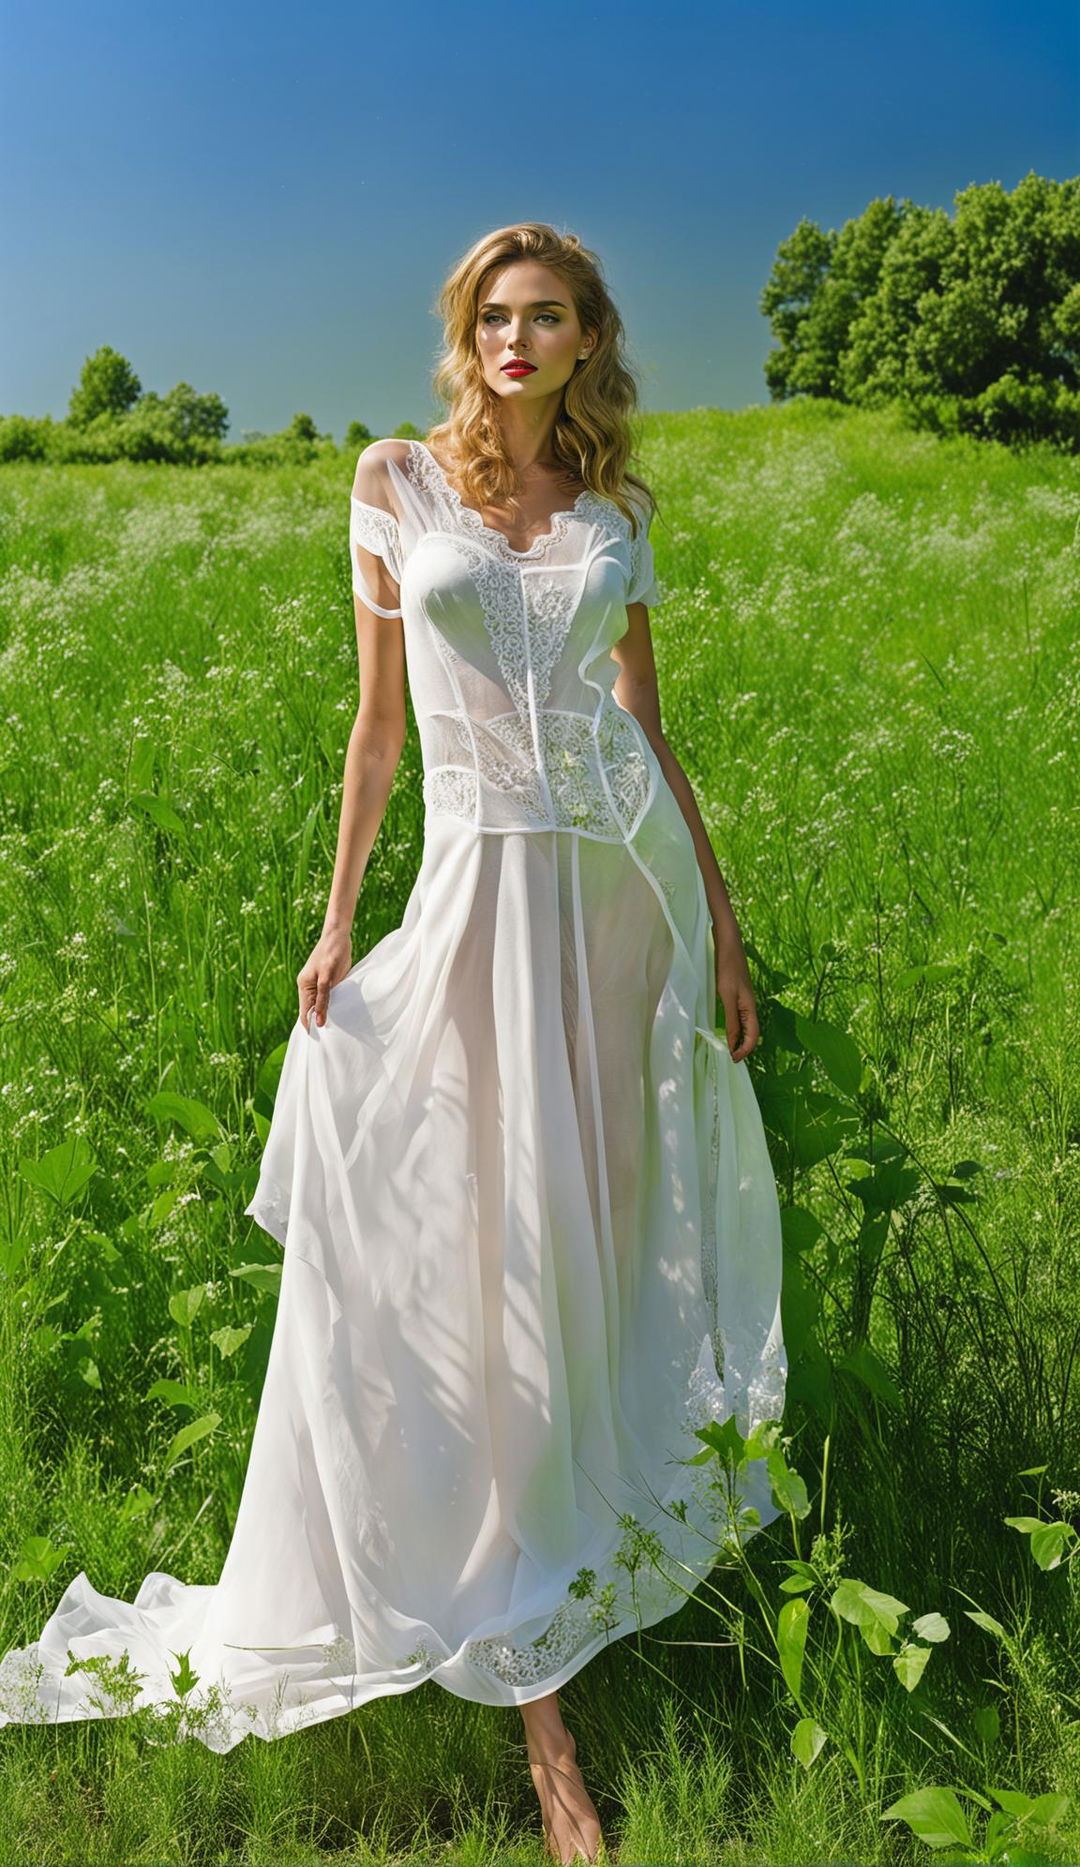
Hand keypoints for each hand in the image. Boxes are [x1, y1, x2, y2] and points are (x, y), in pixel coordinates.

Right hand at [298, 927, 352, 1030]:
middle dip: (318, 1023)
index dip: (310, 1026)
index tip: (318, 1042)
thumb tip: (318, 1022)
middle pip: (311, 1010)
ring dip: (327, 1015)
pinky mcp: (329, 982)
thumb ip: (323, 1000)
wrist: (339, 936)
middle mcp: (309, 987)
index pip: (304, 1012)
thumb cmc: (332, 954)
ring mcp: (319, 984)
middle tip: (329, 1040)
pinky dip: (334, 1006)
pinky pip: (329, 998)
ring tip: (336, 1031)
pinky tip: (342, 1014)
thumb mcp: (328, 978)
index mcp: (304, 986)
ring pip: (321, 1005)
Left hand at [714, 923, 759, 1062]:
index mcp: (750, 1007)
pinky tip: (726, 1029)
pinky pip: (739, 1016)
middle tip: (730, 1058)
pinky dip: (734, 1027)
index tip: (733, 1060)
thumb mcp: (727, 996)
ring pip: (745, 1025)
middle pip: (751, 1033)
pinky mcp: (736, 993)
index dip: (745, 1050)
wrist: (727, 942)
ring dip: (738, 1038)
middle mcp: (749, 1005)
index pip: (753, 1036)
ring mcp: (743, 999)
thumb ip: (732, 1020)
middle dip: (743, 1047)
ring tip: (728, 1048)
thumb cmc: (727, 967)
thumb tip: (733, 1044)